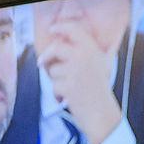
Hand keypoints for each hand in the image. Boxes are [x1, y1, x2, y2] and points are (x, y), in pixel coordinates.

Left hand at [37, 23, 122, 143]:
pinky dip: (57, 94)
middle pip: (56, 48)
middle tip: (41, 63)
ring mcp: (76, 71)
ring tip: (70, 90)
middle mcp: (85, 57)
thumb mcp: (99, 67)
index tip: (52, 30)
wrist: (103, 115)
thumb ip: (83, 53)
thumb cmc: (99, 92)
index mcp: (93, 51)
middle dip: (47, 56)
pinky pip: (53, 86)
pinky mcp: (69, 86)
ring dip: (56, 81)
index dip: (61, 27)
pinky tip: (67, 100)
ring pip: (53, 70)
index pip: (74, 30)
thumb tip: (60, 45)